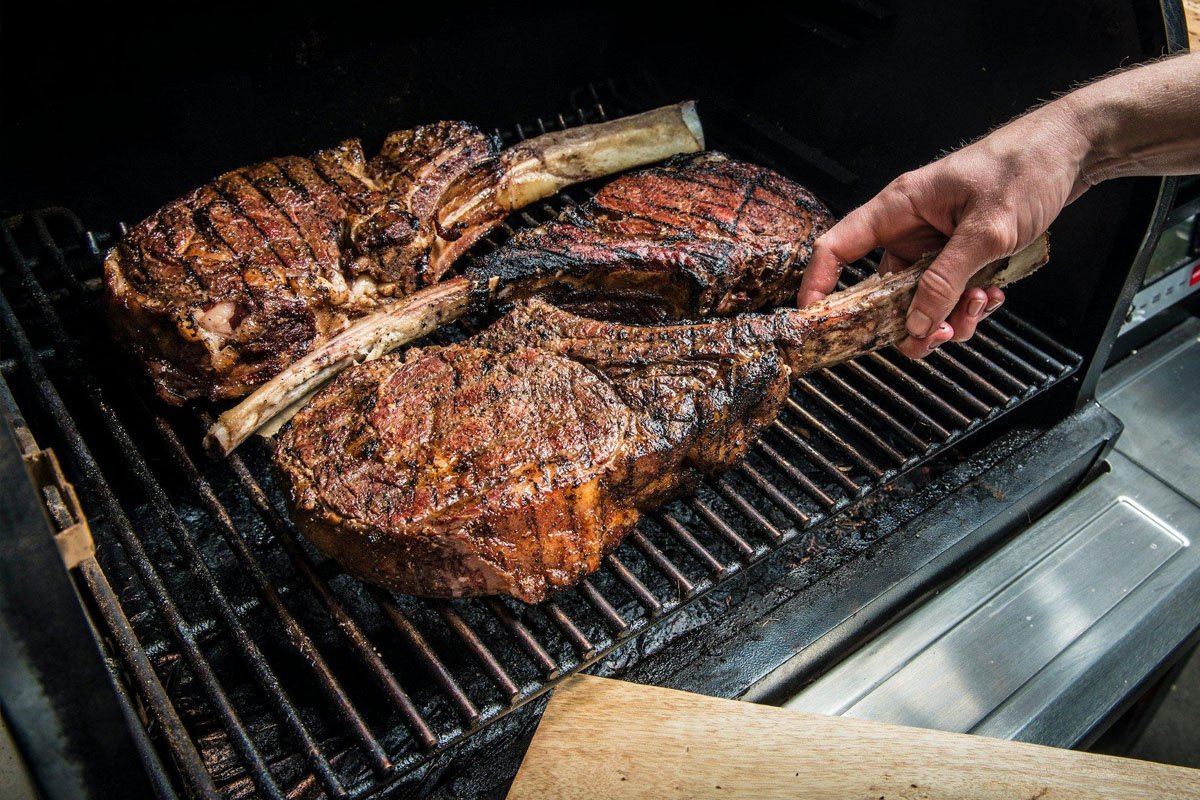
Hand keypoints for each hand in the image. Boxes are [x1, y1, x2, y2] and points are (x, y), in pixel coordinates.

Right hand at [797, 103, 1090, 357]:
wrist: (1071, 150)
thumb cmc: (1025, 168)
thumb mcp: (985, 230)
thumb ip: (946, 280)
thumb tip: (915, 324)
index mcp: (899, 208)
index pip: (838, 248)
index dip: (819, 285)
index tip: (816, 321)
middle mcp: (909, 228)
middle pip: (883, 291)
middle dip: (908, 321)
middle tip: (938, 335)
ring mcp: (934, 243)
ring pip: (920, 301)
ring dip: (948, 316)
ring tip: (982, 304)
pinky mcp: (958, 253)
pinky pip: (949, 294)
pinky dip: (968, 306)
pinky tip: (993, 295)